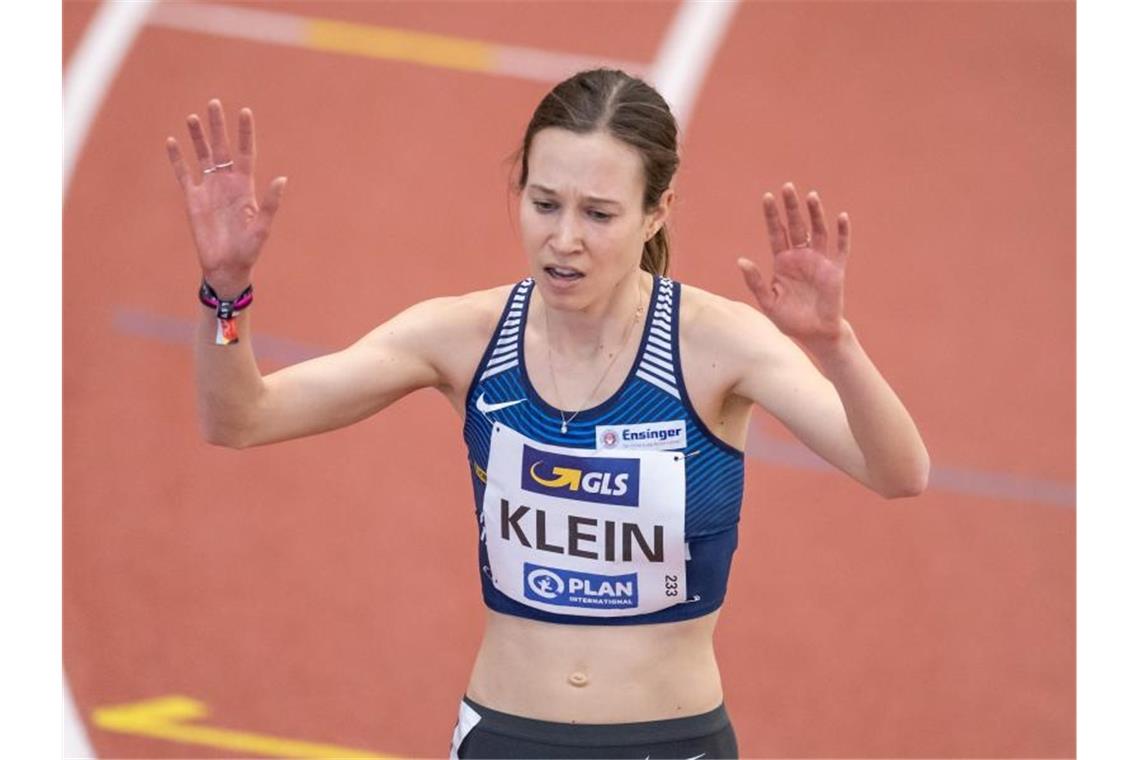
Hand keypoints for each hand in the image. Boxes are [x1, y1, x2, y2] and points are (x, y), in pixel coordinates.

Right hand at [166, 99, 286, 296]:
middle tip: (214, 102)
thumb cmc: (248, 249)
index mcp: (245, 186)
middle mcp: (227, 182)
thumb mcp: (262, 227)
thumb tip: (282, 179)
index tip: (245, 111)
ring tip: (192, 117)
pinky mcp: (192, 199)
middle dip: (218, 126)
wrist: (226, 266)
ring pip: (202, 156)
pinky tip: (172, 141)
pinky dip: (177, 158)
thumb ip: (269, 203)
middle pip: (222, 148)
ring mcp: (209, 189)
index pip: (245, 152)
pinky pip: (183, 173)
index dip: (244, 132)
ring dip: (198, 137)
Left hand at [737, 182, 850, 348]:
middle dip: (792, 207)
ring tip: (810, 195)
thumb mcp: (768, 301)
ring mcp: (819, 261)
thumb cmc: (789, 319)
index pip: (776, 233)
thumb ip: (756, 282)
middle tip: (787, 186)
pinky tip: (841, 217)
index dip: (772, 216)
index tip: (767, 197)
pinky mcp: (835, 270)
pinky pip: (841, 248)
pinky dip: (842, 233)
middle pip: (796, 226)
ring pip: (818, 231)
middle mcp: (801, 257)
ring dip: (815, 214)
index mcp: (782, 262)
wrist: (814, 334)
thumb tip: (741, 260)